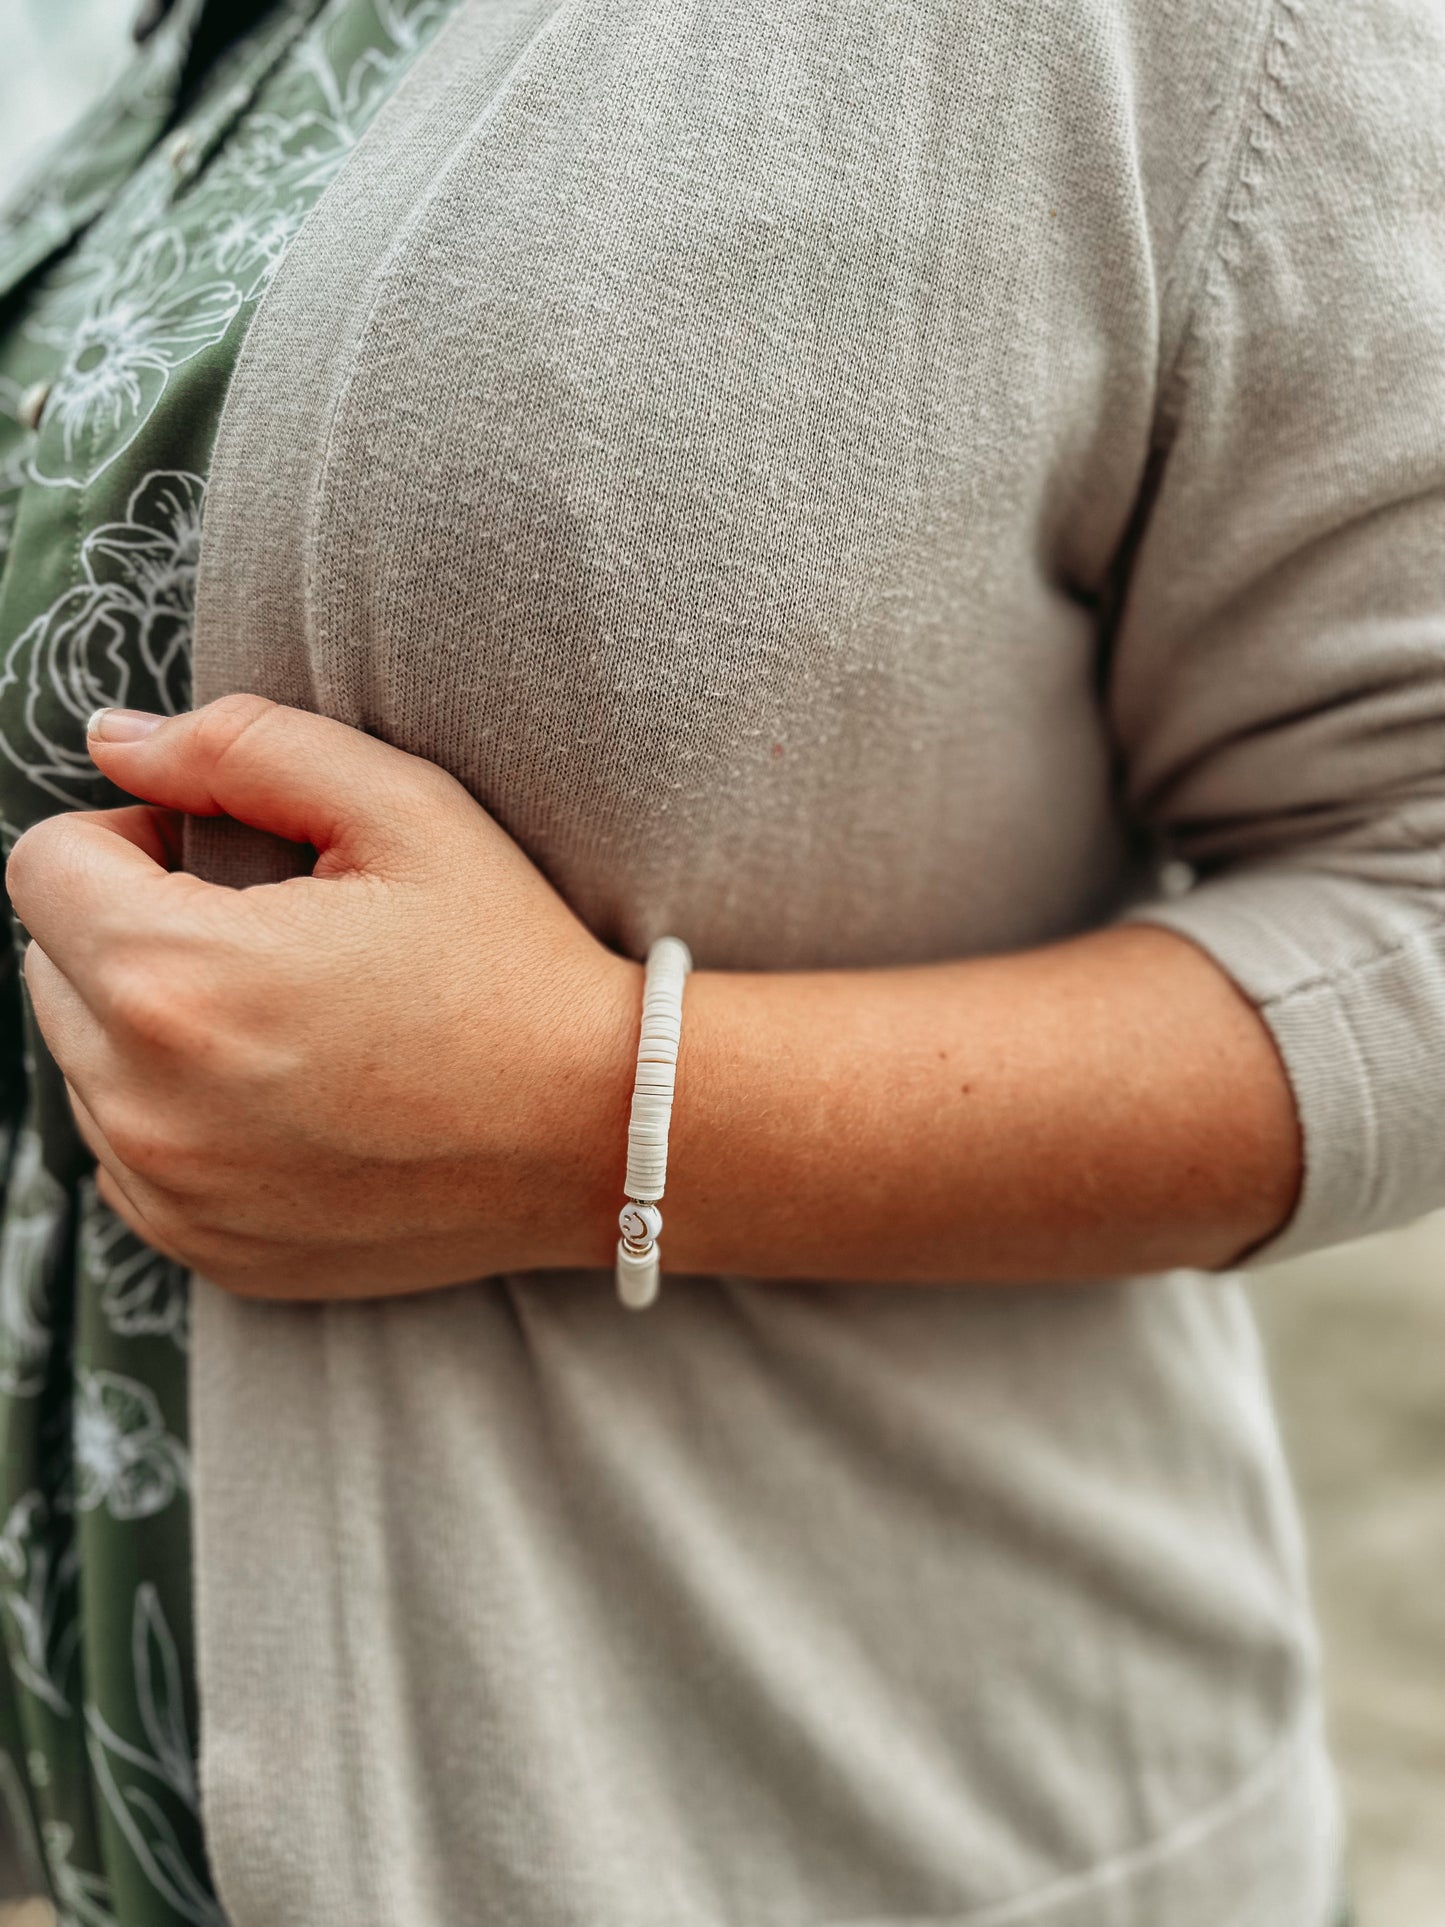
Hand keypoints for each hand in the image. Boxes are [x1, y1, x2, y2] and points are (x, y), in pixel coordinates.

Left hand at [5, 695, 642, 1298]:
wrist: (600, 1130)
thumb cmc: (510, 961)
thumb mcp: (404, 810)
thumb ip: (240, 747)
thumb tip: (111, 739)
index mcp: (176, 979)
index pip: (42, 868)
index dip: (127, 836)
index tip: (211, 855)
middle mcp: (145, 1105)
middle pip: (48, 967)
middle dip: (129, 929)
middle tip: (262, 934)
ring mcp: (171, 1193)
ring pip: (83, 1065)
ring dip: (147, 1026)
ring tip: (285, 1020)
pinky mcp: (205, 1248)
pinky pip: (129, 1156)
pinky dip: (177, 1116)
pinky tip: (288, 1097)